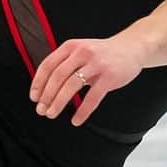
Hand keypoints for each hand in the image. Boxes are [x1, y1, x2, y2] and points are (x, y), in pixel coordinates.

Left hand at [29, 35, 146, 126]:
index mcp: (71, 46)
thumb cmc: (102, 53)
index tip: (34, 97)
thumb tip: (44, 87)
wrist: (132, 47)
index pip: (48, 65)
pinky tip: (76, 120)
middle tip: (41, 110)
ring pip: (71, 86)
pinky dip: (82, 111)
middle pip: (57, 76)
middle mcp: (82, 52)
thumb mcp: (81, 50)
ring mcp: (96, 64)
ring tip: (52, 114)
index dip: (38, 83)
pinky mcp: (110, 76)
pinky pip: (92, 97)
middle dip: (46, 96)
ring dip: (58, 103)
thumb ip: (65, 63)